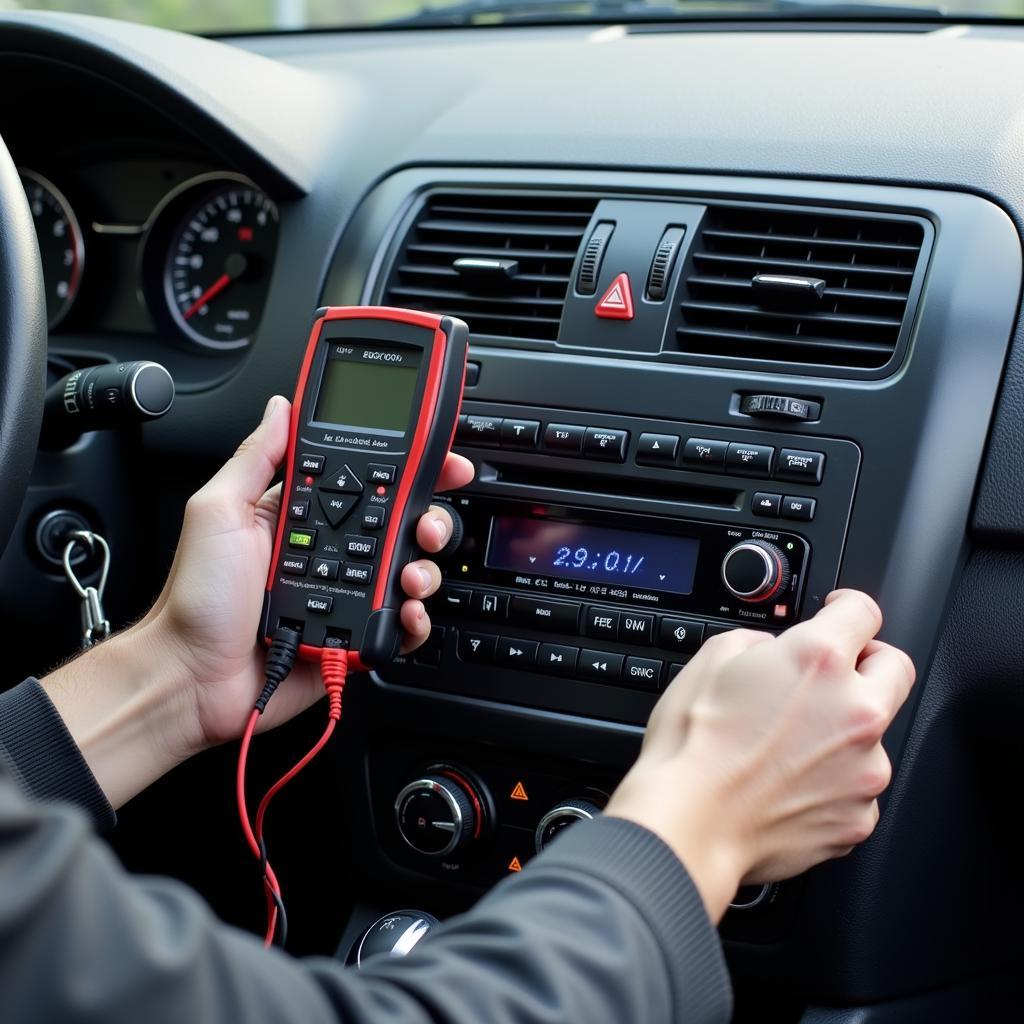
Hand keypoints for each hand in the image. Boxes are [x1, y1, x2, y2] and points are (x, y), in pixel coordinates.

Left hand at [42, 395, 472, 808]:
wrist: (190, 678)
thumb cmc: (195, 598)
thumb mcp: (217, 511)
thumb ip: (255, 458)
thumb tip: (280, 408)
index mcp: (302, 517)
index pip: (366, 483)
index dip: (407, 470)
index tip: (436, 460)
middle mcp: (329, 554)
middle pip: (400, 527)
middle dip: (428, 520)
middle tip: (426, 524)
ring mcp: (345, 597)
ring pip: (408, 573)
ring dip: (423, 569)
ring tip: (410, 576)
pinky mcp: (352, 638)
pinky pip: (398, 627)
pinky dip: (413, 621)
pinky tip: (404, 614)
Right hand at [605, 590, 914, 921]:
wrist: (688, 824)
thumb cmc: (692, 746)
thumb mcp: (712, 658)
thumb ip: (760, 642)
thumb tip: (773, 652)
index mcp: (819, 660)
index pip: (863, 611)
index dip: (846, 607)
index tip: (840, 615)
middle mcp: (855, 711)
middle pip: (895, 669)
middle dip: (868, 664)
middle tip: (831, 676)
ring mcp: (865, 769)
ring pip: (873, 735)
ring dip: (843, 731)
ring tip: (786, 747)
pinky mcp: (859, 817)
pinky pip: (856, 787)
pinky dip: (831, 782)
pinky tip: (787, 784)